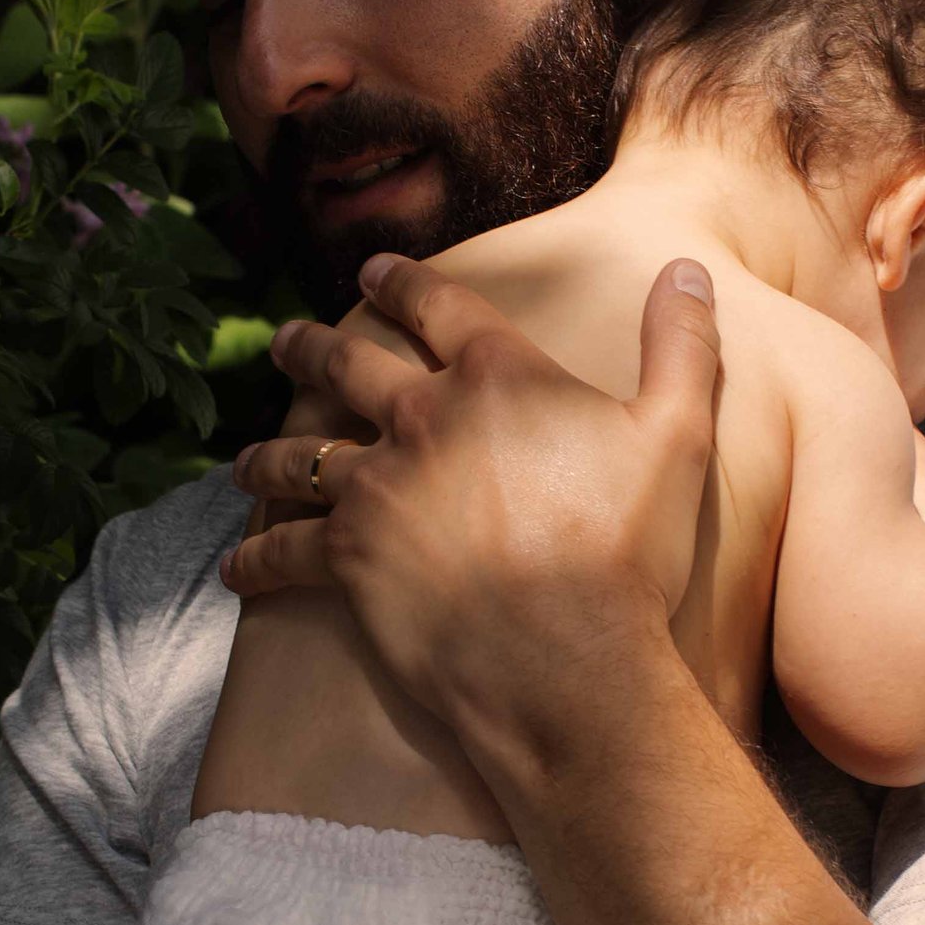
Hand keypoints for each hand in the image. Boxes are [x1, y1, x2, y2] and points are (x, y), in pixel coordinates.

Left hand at [222, 253, 721, 754]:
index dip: (402, 281)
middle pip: (349, 365)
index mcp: (497, 375)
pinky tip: (234, 568)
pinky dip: (256, 559)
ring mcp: (378, 486)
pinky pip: (285, 551)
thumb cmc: (628, 549)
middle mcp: (423, 417)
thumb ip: (682, 345)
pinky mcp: (348, 556)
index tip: (372, 269)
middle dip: (311, 348)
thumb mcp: (677, 433)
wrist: (568, 656)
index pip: (437, 305)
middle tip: (285, 341)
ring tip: (242, 459)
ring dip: (267, 452)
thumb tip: (690, 269)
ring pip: (301, 455)